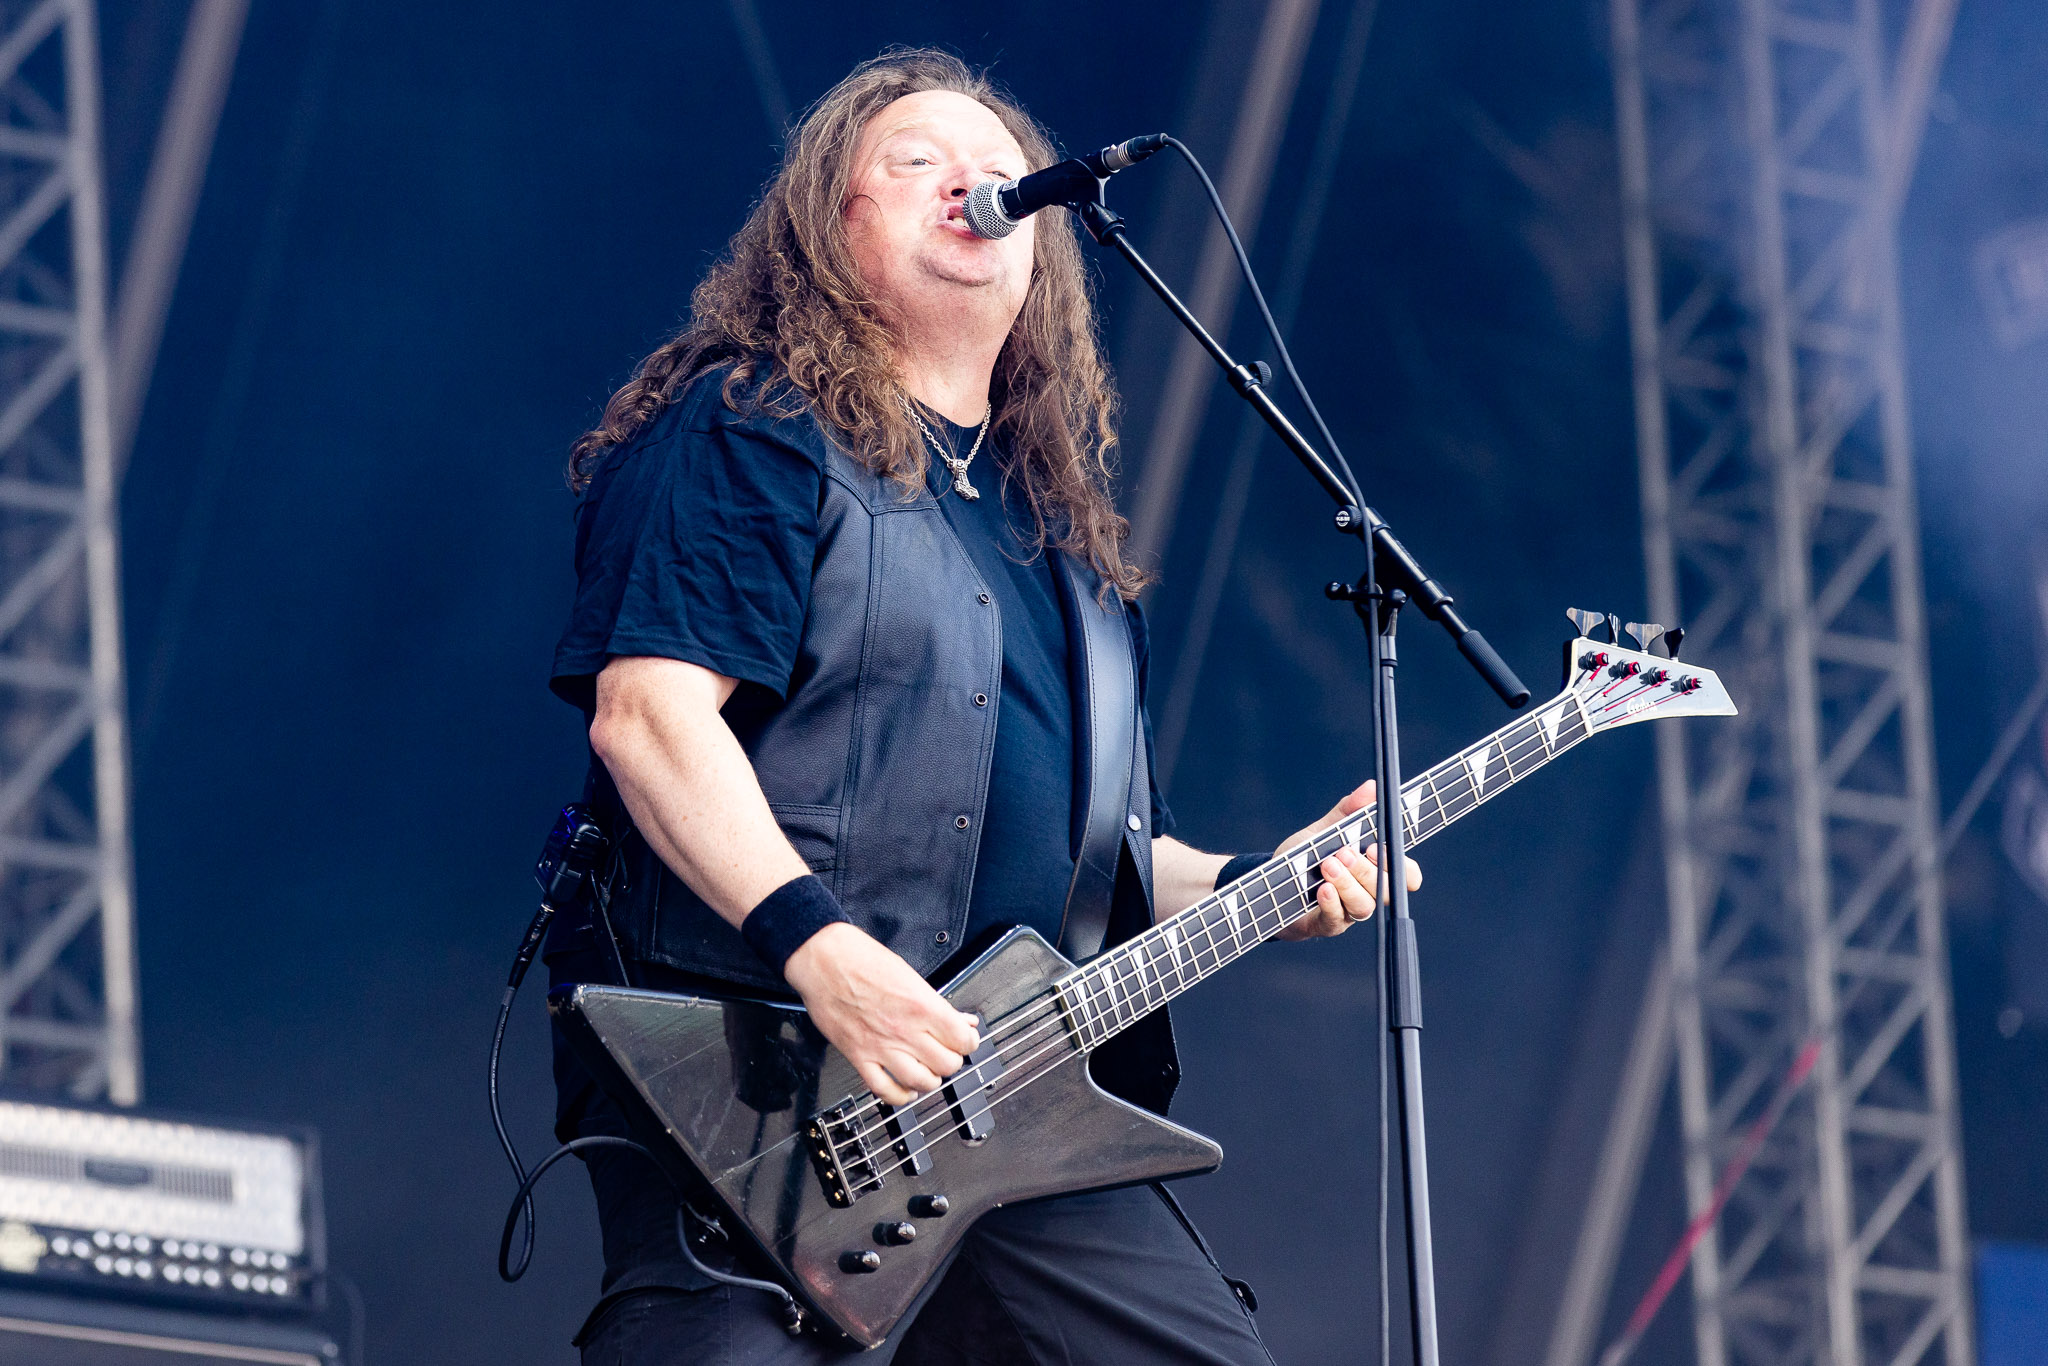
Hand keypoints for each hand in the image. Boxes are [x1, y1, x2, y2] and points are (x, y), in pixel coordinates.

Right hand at [783, 923, 981, 1105]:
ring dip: (930, 1080)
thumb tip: (962, 1020)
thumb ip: (938, 1003)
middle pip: (947, 1064)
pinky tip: (905, 1089)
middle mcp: (905, 1030)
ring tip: (928, 1070)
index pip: (963, 1040)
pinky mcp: (859, 1056)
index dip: (969, 1042)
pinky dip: (900, 1096)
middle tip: (946, 1052)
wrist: (823, 959)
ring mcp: (881, 1047)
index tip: (966, 1039)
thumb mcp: (910, 974)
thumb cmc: (861, 958)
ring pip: (922, 1082)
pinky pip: (885, 1090)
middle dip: (951, 1060)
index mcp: (922, 1006)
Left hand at [1274, 780, 1423, 940]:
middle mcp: (1367, 892)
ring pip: (1364, 905)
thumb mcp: (1325, 830)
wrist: (1273, 884)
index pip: (1406, 873)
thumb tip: (1370, 787)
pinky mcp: (1327, 924)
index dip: (1401, 865)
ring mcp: (1349, 911)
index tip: (1377, 846)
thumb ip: (1348, 811)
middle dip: (1368, 871)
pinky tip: (1322, 890)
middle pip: (1388, 890)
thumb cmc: (1306, 859)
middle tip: (1344, 853)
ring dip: (1347, 884)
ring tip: (1328, 865)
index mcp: (1374, 869)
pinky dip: (1331, 903)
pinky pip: (1337, 919)